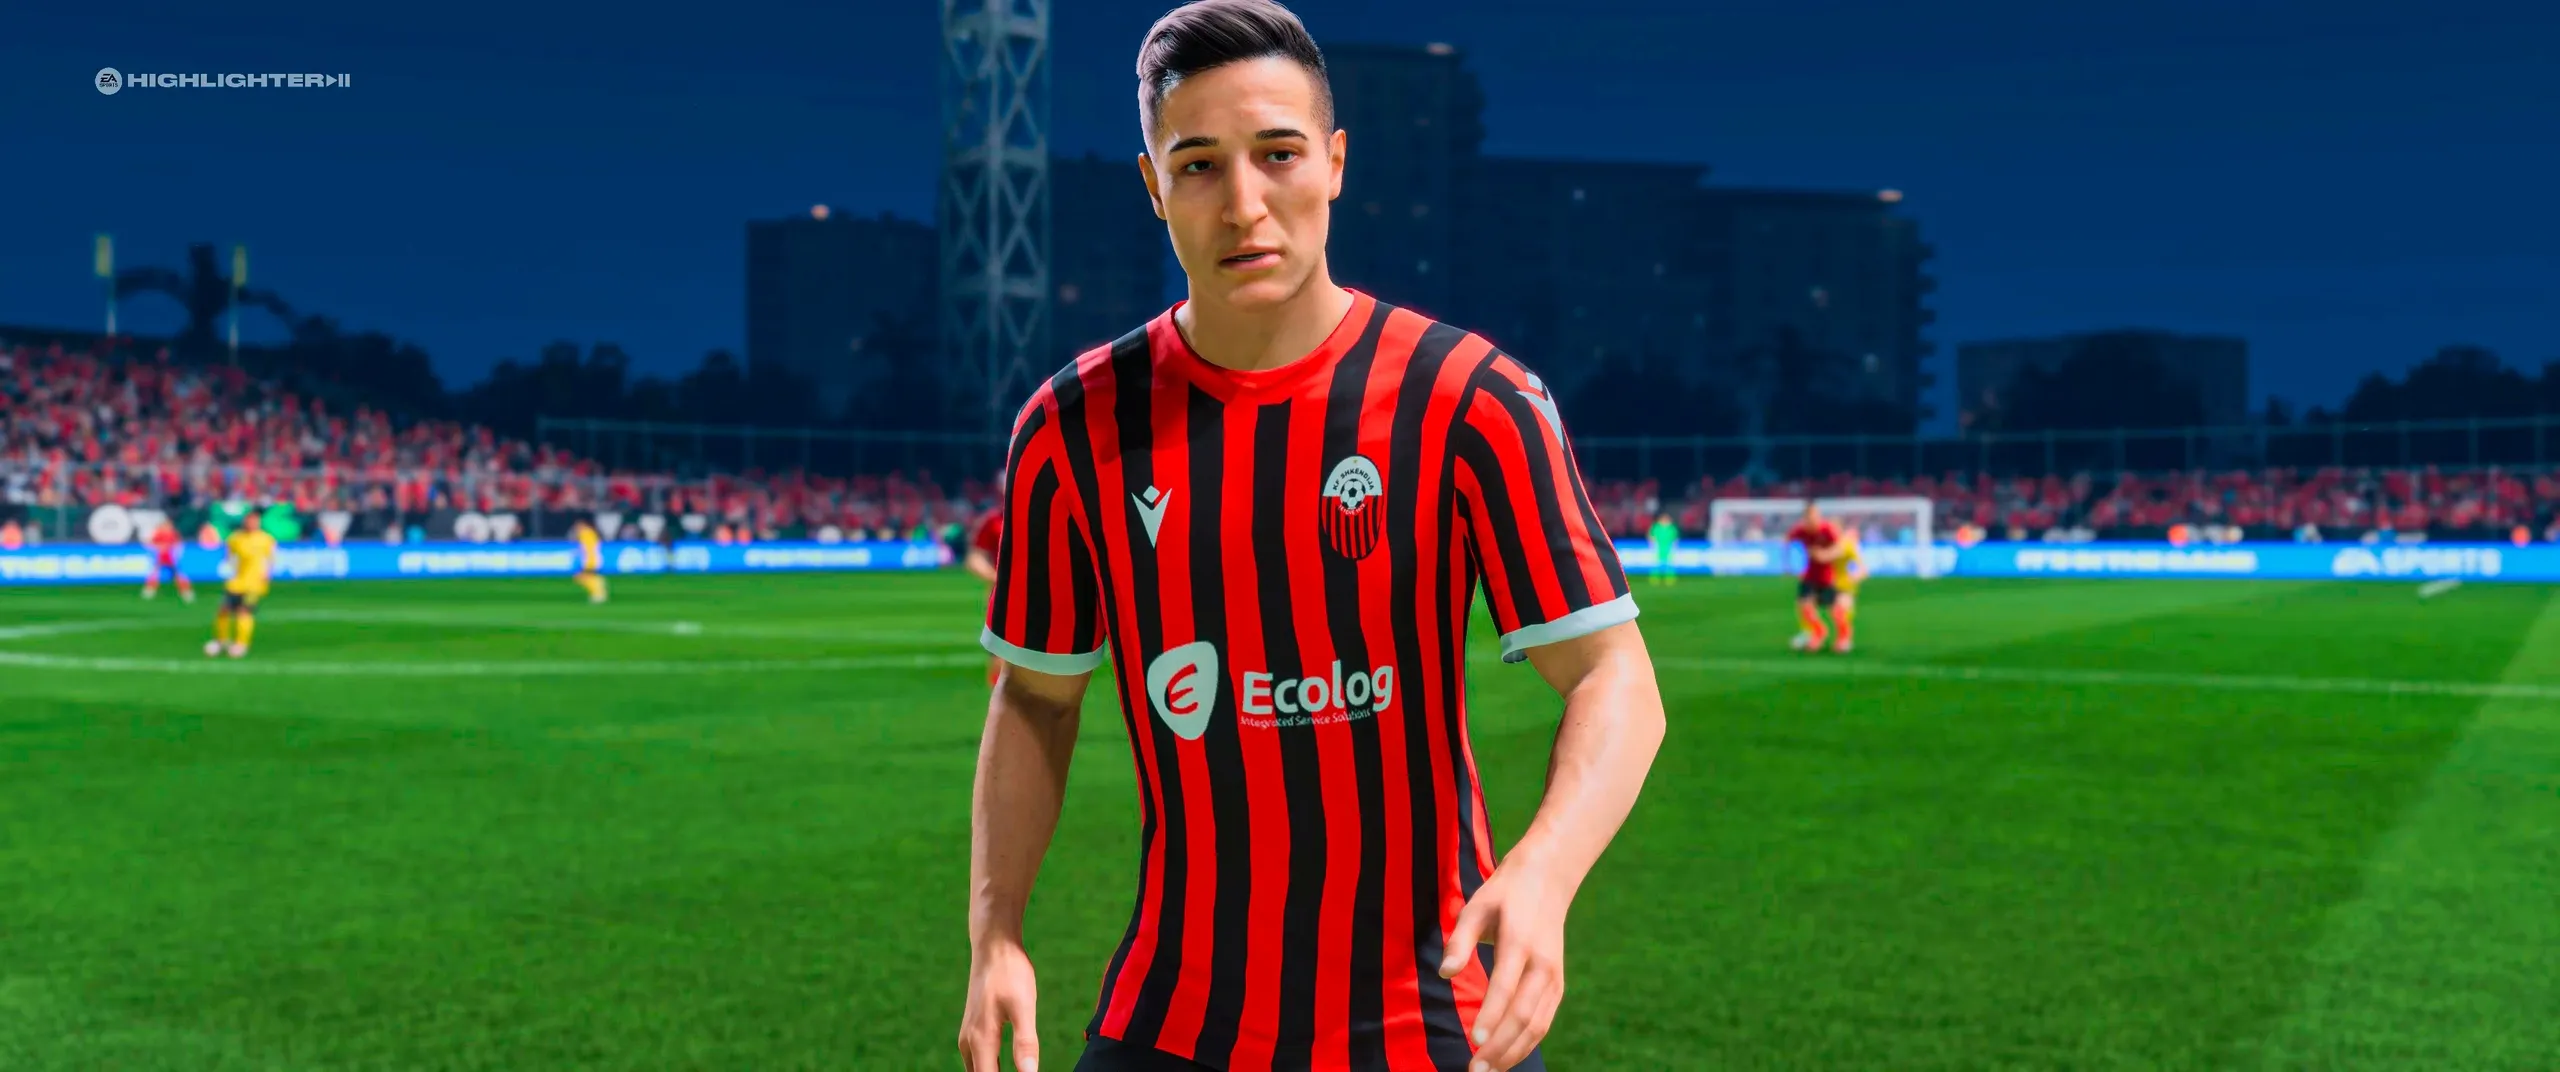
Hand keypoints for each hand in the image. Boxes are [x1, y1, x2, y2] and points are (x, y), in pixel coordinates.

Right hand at [957, 940, 1040, 1071]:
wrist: (993, 945)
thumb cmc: (1010, 972)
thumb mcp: (1024, 1006)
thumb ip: (1025, 1043)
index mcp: (980, 1041)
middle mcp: (969, 1043)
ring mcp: (969, 1037)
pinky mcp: (974, 1031)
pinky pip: (980, 1062)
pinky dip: (991, 1071)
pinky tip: (1006, 1071)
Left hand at [1437, 863, 1570, 1071]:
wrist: (1547, 880)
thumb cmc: (1503, 895)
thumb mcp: (1476, 906)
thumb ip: (1460, 940)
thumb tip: (1444, 973)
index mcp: (1520, 943)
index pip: (1506, 987)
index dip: (1491, 1017)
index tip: (1475, 1042)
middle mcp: (1542, 965)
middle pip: (1523, 1014)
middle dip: (1500, 1047)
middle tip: (1474, 1069)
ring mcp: (1554, 978)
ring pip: (1537, 1025)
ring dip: (1513, 1052)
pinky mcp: (1558, 986)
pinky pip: (1544, 1022)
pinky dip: (1526, 1044)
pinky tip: (1506, 1059)